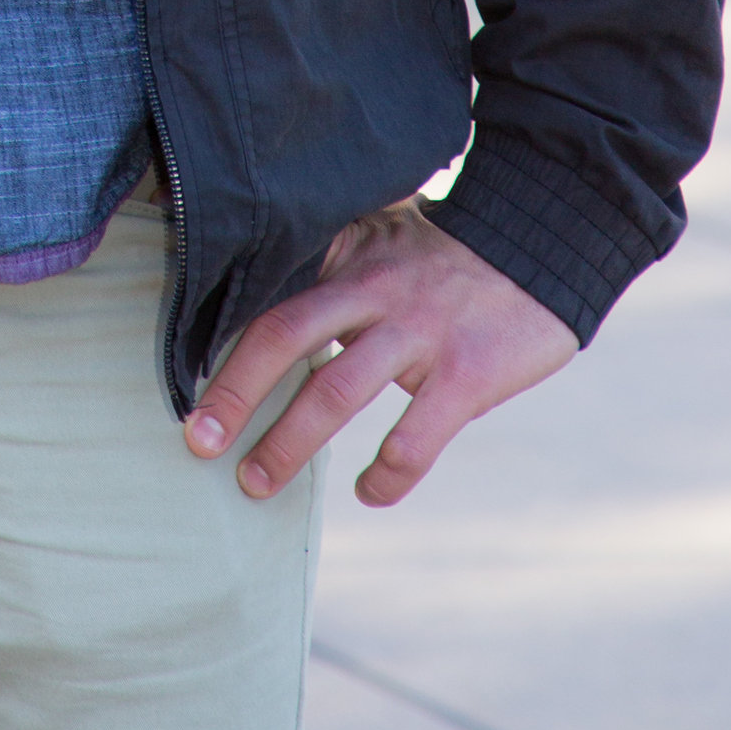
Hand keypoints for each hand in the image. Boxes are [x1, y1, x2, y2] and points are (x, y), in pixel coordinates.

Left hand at [185, 202, 576, 508]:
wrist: (546, 239)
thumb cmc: (452, 253)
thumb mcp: (384, 238)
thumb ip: (333, 264)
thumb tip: (265, 293)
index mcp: (349, 259)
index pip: (270, 297)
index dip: (221, 345)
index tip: (184, 389)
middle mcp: (374, 291)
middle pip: (283, 338)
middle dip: (234, 395)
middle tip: (198, 443)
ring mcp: (419, 333)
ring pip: (336, 392)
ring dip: (288, 444)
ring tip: (256, 482)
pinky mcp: (466, 374)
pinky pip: (412, 439)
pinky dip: (385, 476)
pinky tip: (369, 492)